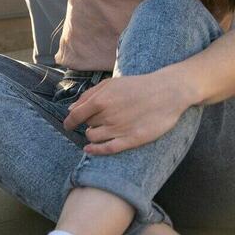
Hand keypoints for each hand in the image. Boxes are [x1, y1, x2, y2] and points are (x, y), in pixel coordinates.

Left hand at [63, 71, 192, 154]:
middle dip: (89, 123)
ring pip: (93, 137)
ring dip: (92, 135)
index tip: (68, 125)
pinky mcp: (132, 139)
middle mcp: (107, 116)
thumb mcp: (110, 84)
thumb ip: (89, 96)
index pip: (75, 116)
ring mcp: (119, 129)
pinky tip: (90, 149)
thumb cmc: (137, 86)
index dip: (69, 122)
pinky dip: (95, 150)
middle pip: (86, 124)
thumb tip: (71, 109)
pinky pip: (107, 149)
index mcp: (100, 100)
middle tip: (98, 120)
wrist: (167, 92)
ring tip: (99, 130)